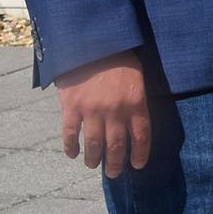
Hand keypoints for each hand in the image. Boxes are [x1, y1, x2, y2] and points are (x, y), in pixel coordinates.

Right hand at [56, 50, 149, 177]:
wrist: (92, 41)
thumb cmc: (119, 57)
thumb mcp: (137, 77)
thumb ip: (136, 101)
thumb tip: (136, 125)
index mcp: (136, 102)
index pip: (141, 136)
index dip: (140, 154)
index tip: (137, 165)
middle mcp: (115, 110)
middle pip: (117, 146)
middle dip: (115, 164)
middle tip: (113, 173)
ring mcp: (92, 109)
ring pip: (94, 145)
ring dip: (93, 159)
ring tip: (92, 164)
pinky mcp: (72, 106)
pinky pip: (71, 134)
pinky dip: (71, 147)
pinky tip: (72, 154)